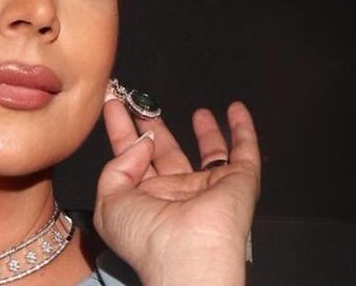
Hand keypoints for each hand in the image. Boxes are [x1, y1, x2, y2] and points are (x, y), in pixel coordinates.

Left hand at [92, 99, 260, 285]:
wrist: (186, 255)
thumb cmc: (145, 238)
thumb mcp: (110, 201)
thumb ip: (117, 166)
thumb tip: (144, 142)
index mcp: (145, 201)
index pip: (131, 157)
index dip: (122, 129)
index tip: (113, 102)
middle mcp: (177, 194)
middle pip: (166, 153)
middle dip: (155, 126)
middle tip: (142, 100)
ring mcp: (209, 188)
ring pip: (209, 154)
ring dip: (205, 132)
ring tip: (198, 109)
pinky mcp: (239, 182)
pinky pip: (245, 152)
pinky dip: (244, 130)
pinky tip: (237, 109)